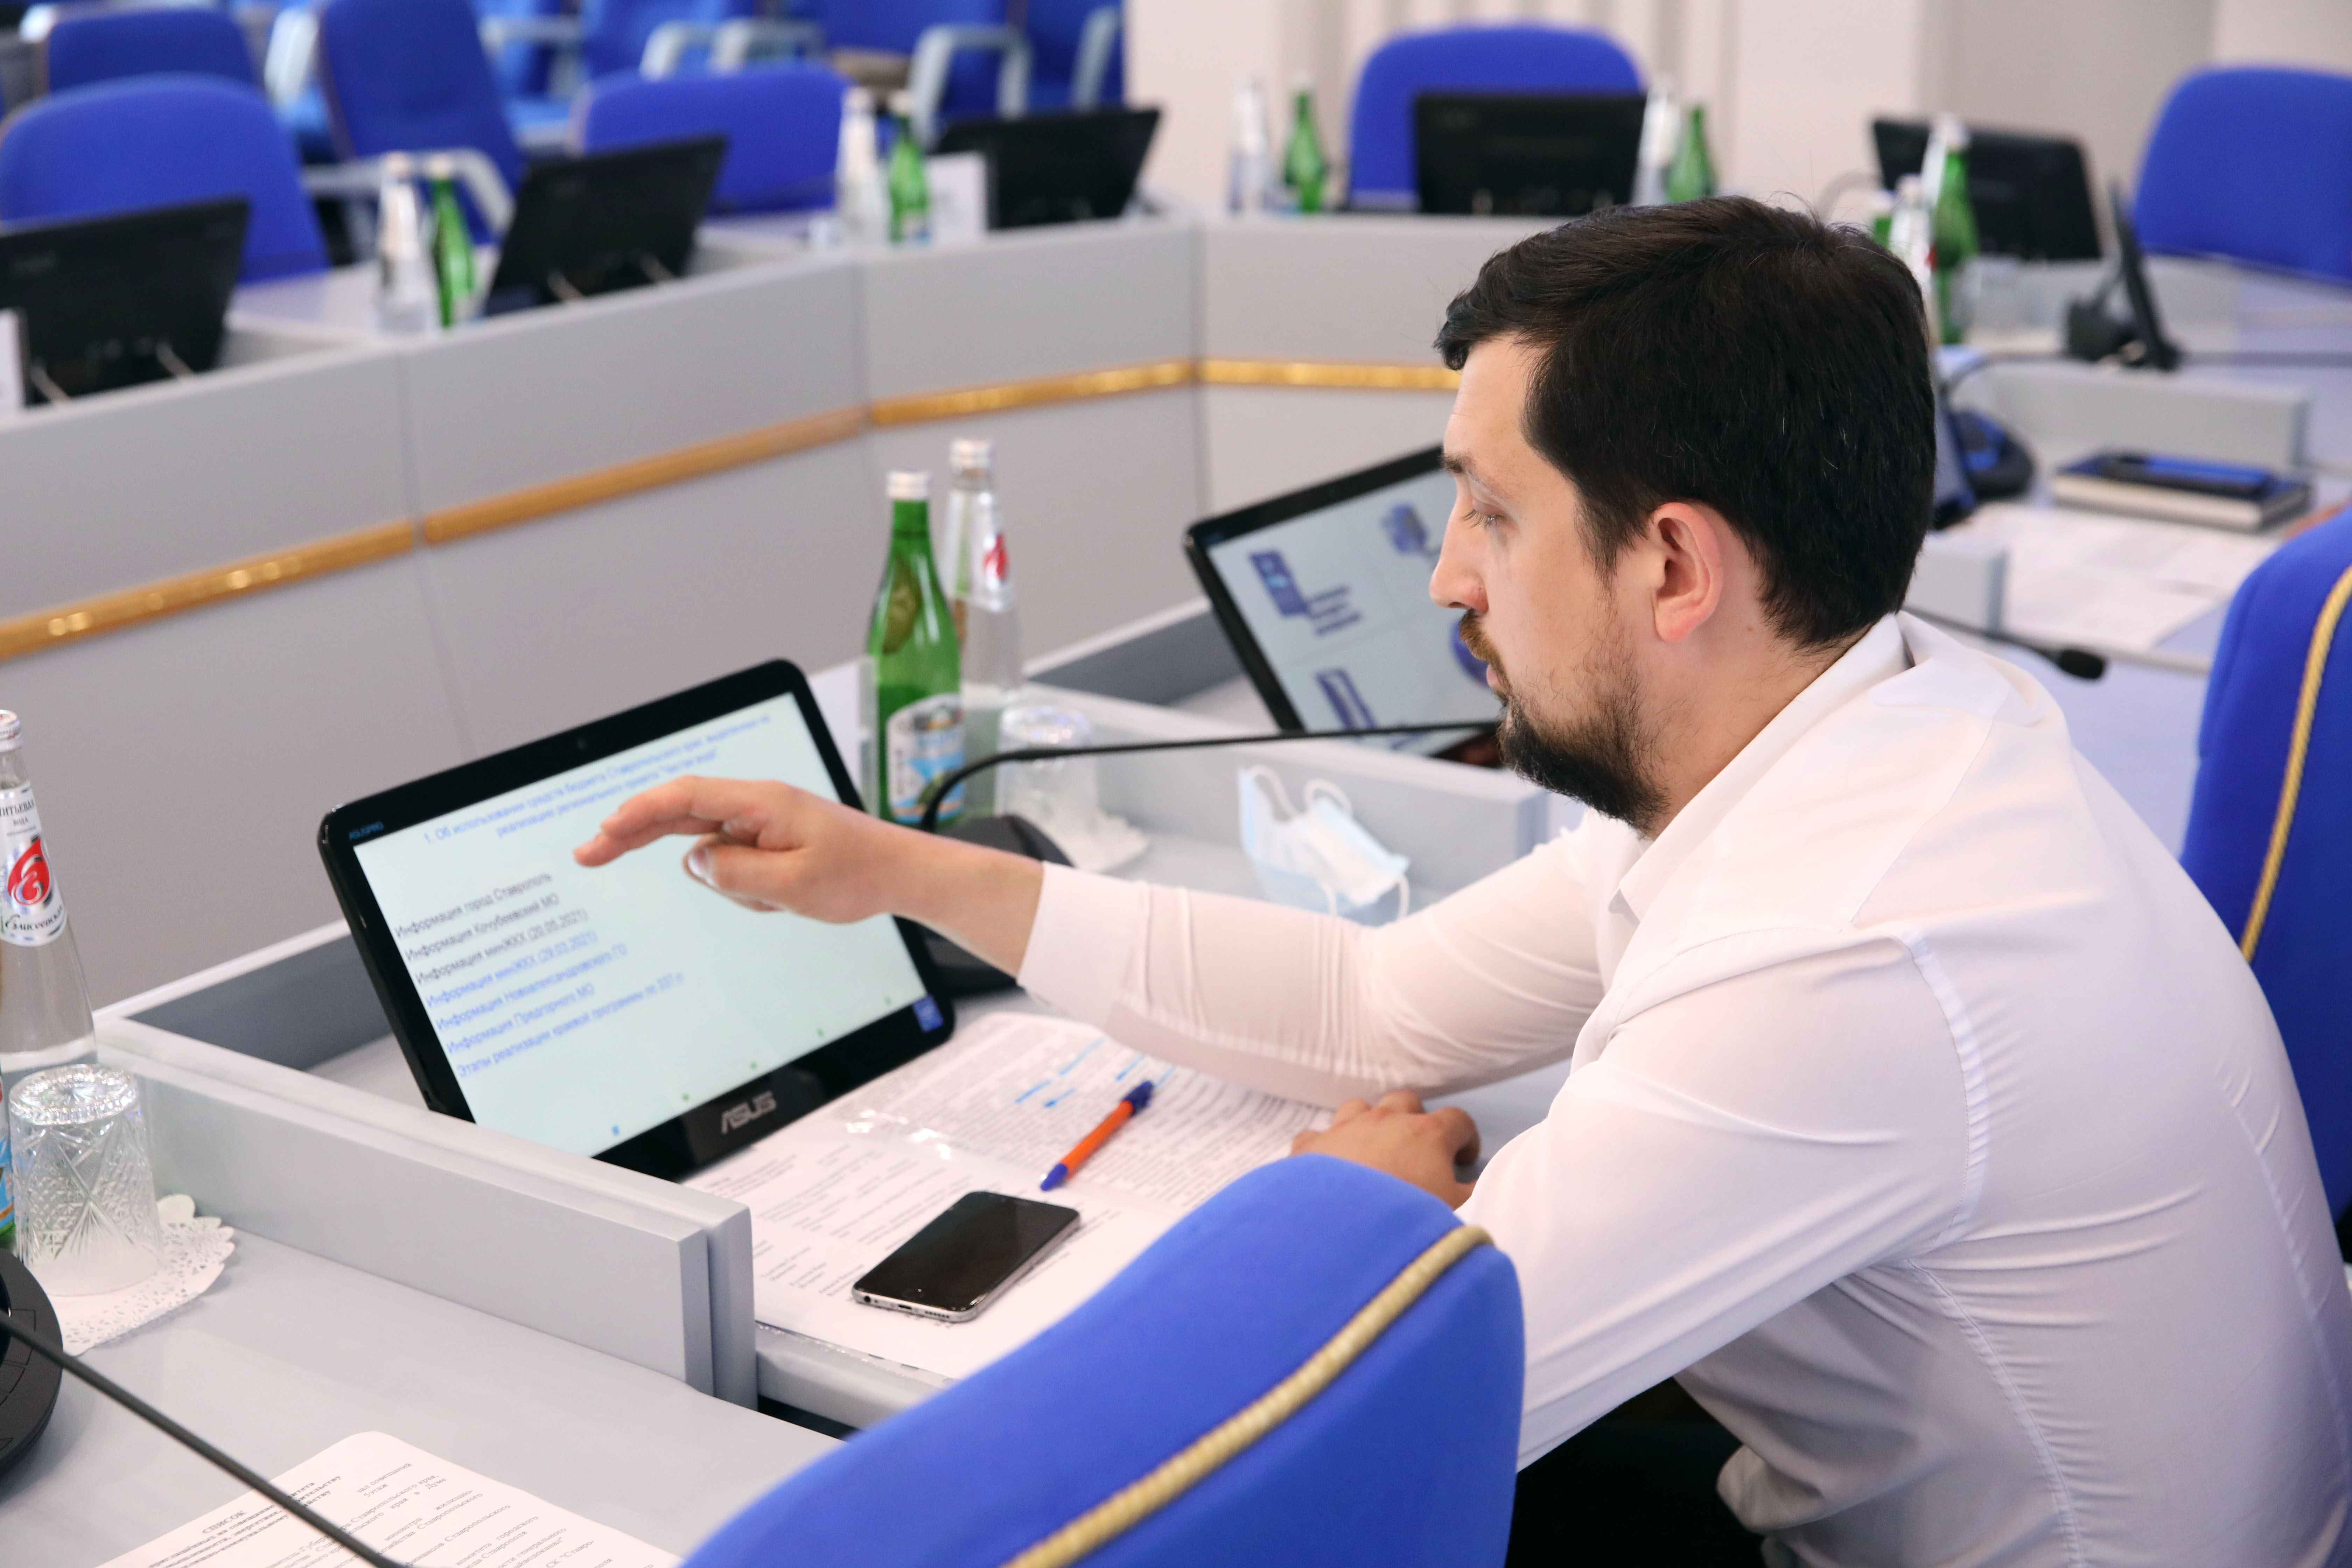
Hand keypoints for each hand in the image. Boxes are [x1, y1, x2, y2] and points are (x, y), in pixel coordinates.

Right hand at [574, 776, 905, 920]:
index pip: (685, 797)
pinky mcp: (767, 842)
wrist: (899, 873)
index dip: (639, 811)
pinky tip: (782, 899)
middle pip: (678, 813)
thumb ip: (736, 874)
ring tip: (777, 900)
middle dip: (632, 832)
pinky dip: (746, 889)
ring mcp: (760, 823)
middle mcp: (756, 806)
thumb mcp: (793, 886)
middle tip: (588, 855)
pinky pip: (734, 866)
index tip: (604, 831)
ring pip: (710, 850)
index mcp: (762, 803)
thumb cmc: (857, 874)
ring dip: (728, 884)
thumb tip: (693, 861)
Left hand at [1290, 1090, 1477, 1207]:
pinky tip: (1329, 1167)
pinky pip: (1317, 1134)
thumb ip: (1478, 1193)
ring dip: (1369, 1124)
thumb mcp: (1459, 1212)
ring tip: (1373, 1153)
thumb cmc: (1407, 1222)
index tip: (1463, 1160)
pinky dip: (1326, 1147)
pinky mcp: (1310, 1147)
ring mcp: (1344, 1129)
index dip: (1465, 1138)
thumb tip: (1488, 1184)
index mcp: (1427, 1134)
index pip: (1458, 1120)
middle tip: (1418, 1154)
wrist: (1342, 1234)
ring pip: (1359, 1108)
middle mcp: (1384, 1121)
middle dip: (1415, 1121)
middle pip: (1406, 1102)